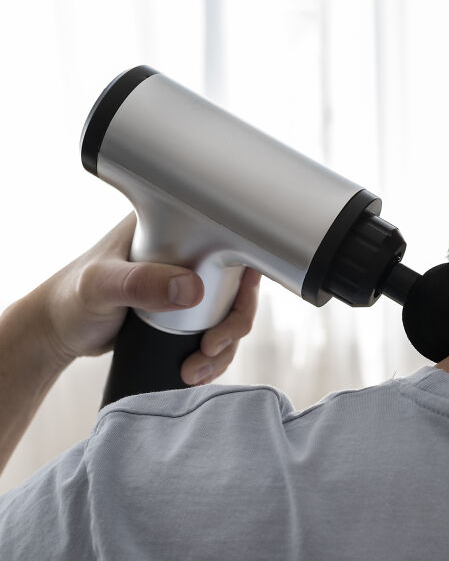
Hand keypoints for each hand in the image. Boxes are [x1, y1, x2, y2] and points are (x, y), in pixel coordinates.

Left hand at [34, 213, 259, 383]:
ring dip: (225, 345)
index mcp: (172, 226)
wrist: (55, 333)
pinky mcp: (185, 308)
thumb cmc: (69, 299)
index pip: (230, 241)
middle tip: (212, 348)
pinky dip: (215, 353)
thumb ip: (141, 283)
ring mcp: (187, 280)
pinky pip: (216, 328)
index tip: (234, 307)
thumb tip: (191, 290)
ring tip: (196, 369)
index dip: (245, 275)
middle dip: (235, 323)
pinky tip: (198, 369)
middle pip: (238, 283)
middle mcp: (186, 250)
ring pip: (229, 311)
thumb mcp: (101, 286)